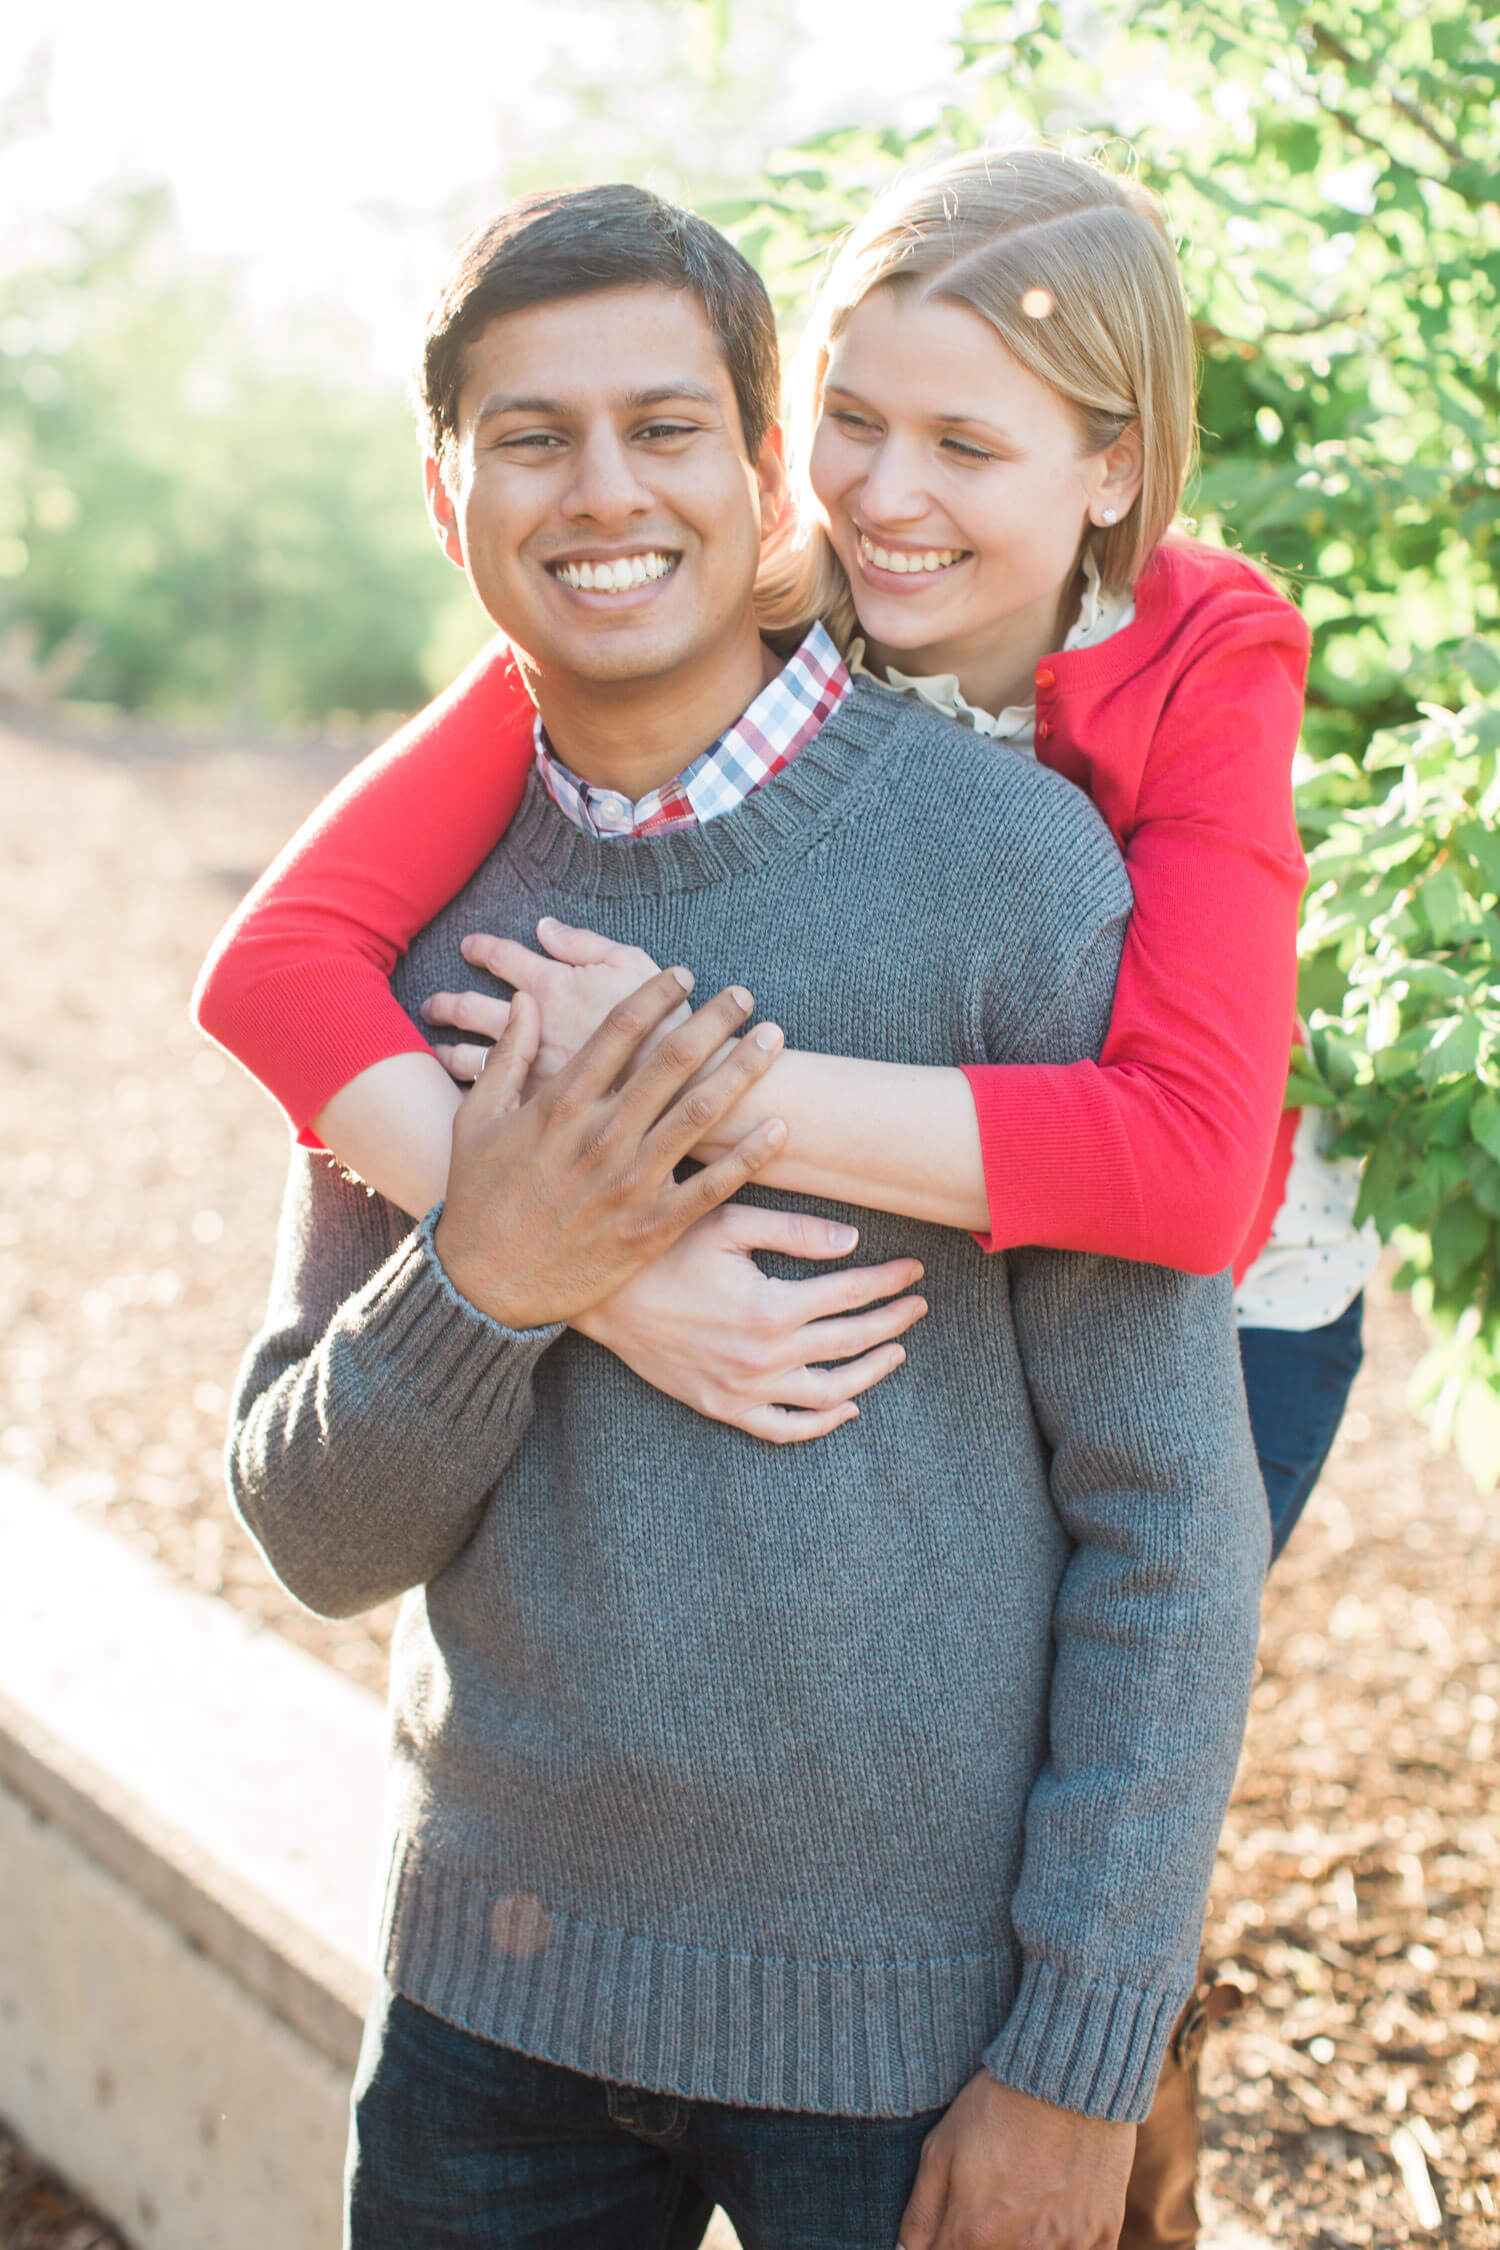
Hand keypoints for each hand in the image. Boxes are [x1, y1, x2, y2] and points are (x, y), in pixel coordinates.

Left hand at [422, 919, 674, 1086]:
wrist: (683, 1089)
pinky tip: (467, 1091)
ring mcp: (528, 1069)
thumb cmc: (664, 1022)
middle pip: (469, 1008)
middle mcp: (529, 1026)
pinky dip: (473, 1091)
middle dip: (446, 1003)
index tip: (469, 947)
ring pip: (469, 1058)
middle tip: (433, 1005)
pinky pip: (489, 1098)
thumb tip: (544, 926)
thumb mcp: (633, 964)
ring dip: (449, 1050)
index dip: (480, 948)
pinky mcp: (535, 1108)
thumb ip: (584, 943)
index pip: (500, 957)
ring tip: (438, 1049)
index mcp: (550, 984)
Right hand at [433, 968, 787, 1331]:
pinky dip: (750, 1156)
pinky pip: (712, 1187)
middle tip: (743, 995)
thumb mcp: (477, 1120)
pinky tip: (780, 1127)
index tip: (683, 976)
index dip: (657, 995)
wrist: (486, 1286)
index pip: (620, 1030)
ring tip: (771, 1038)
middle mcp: (601, 1136)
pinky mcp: (652, 1228)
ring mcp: (630, 1183)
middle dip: (713, 1020)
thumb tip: (529, 1002)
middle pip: (672, 1060)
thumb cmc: (479, 1198)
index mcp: (559, 1104)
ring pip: (701, 1113)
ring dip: (742, 1070)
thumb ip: (507, 1057)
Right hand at [573, 1203, 927, 1442]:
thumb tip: (853, 1241)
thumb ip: (794, 1231)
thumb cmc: (664, 1250)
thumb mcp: (726, 1223)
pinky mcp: (724, 1408)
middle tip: (917, 1306)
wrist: (603, 1300)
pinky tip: (847, 1408)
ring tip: (896, 1351)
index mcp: (771, 1306)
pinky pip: (784, 1428)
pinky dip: (821, 1424)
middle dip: (891, 1322)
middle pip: (850, 1342)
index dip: (888, 1282)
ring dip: (871, 1373)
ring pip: (829, 1393)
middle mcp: (765, 1356)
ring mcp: (745, 1389)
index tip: (915, 1271)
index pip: (850, 1293)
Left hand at [897, 2074, 1133, 2249]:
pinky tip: (1054, 2212)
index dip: (945, 2245)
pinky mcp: (1103, 2235)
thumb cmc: (997, 2105)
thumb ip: (921, 2214)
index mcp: (975, 2234)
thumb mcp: (942, 2148)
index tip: (953, 2226)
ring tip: (1024, 2202)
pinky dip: (1064, 2245)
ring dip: (1023, 2245)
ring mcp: (1068, 2246)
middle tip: (992, 2207)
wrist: (1068, 2074)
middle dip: (983, 2242)